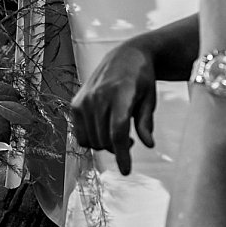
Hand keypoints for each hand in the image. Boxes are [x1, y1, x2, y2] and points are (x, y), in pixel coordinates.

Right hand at [72, 40, 157, 176]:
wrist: (125, 56)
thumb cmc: (141, 78)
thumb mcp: (150, 98)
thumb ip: (146, 122)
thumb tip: (148, 144)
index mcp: (120, 92)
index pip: (117, 131)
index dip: (122, 155)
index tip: (126, 171)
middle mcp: (98, 96)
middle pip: (104, 140)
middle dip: (117, 149)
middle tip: (130, 141)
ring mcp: (84, 99)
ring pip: (91, 141)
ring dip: (105, 145)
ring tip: (118, 133)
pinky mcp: (75, 104)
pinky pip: (80, 135)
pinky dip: (92, 139)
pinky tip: (103, 130)